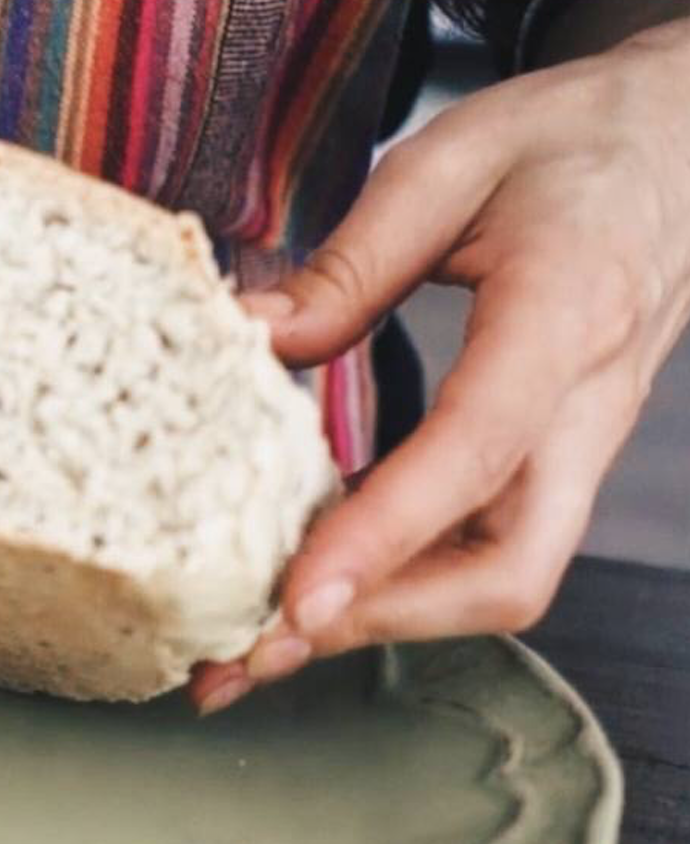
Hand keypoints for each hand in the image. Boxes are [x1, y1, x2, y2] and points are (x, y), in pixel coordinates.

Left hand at [193, 18, 689, 713]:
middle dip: (377, 623)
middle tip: (250, 651)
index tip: (295, 598)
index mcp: (564, 317)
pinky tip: (311, 586)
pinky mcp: (553, 457)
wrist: (682, 142)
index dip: (383, 537)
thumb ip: (349, 261)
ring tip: (254, 647)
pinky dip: (396, 583)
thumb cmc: (573, 141)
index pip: (474, 452)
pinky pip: (483, 546)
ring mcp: (576, 444)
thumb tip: (247, 340)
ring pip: (499, 577)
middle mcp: (583, 408)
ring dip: (378, 622)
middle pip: (505, 568)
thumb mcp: (450, 161)